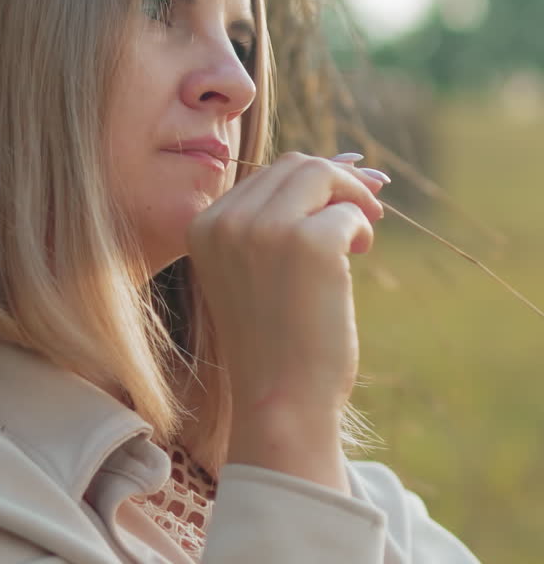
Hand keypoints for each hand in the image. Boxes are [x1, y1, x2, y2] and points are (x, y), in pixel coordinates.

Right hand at [186, 152, 386, 488]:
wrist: (280, 402)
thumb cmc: (275, 343)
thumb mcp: (257, 271)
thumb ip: (281, 219)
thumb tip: (349, 160)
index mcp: (202, 227)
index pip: (265, 175)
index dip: (311, 184)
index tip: (339, 206)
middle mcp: (227, 221)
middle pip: (295, 166)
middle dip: (335, 184)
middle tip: (361, 217)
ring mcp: (265, 229)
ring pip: (321, 175)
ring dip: (351, 198)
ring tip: (359, 239)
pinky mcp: (308, 243)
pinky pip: (348, 212)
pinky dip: (361, 229)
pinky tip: (357, 260)